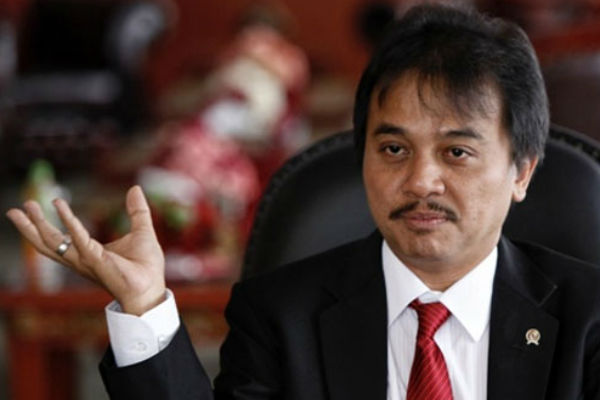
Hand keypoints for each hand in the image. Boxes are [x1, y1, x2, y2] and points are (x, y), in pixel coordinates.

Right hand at [6, 185, 165, 315]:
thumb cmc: (146, 267)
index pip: (59, 239)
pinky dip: (68, 220)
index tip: (32, 209)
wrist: (152, 288)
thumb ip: (137, 211)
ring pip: (53, 242)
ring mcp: (85, 260)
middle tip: (15, 210)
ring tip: (26, 207)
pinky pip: (78, 237)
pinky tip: (59, 205)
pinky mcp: (95, 259)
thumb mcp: (141, 231)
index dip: (45, 225)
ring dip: (38, 224)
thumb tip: (135, 188)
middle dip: (30, 227)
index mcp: (89, 253)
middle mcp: (81, 258)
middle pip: (47, 243)